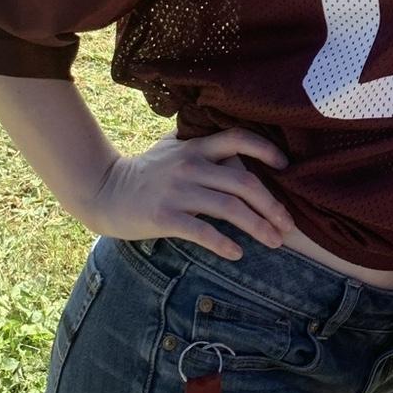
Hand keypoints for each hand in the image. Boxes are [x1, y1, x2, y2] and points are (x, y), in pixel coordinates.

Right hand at [76, 129, 294, 260]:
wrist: (104, 190)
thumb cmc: (145, 172)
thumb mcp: (174, 149)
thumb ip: (203, 147)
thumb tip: (239, 151)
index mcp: (196, 147)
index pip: (238, 138)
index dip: (266, 150)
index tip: (286, 166)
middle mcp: (191, 166)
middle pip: (243, 183)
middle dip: (271, 205)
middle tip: (288, 224)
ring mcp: (178, 191)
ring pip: (230, 209)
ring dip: (257, 227)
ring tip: (273, 241)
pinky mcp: (165, 216)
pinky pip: (202, 231)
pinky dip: (224, 244)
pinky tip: (238, 253)